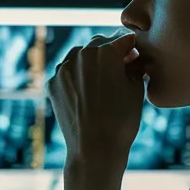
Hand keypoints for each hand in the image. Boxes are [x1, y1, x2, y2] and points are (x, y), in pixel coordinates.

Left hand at [47, 34, 145, 170]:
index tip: (137, 56)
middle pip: (100, 44)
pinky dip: (77, 75)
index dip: (133, 47)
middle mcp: (81, 54)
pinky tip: (87, 89)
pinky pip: (67, 72)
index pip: (123, 39)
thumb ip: (135, 65)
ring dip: (92, 61)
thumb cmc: (122, 120)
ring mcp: (63, 69)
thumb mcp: (136, 88)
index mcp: (105, 52)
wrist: (95, 150)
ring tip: (103, 78)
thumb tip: (134, 56)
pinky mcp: (52, 84)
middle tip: (123, 65)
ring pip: (80, 55)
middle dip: (112, 51)